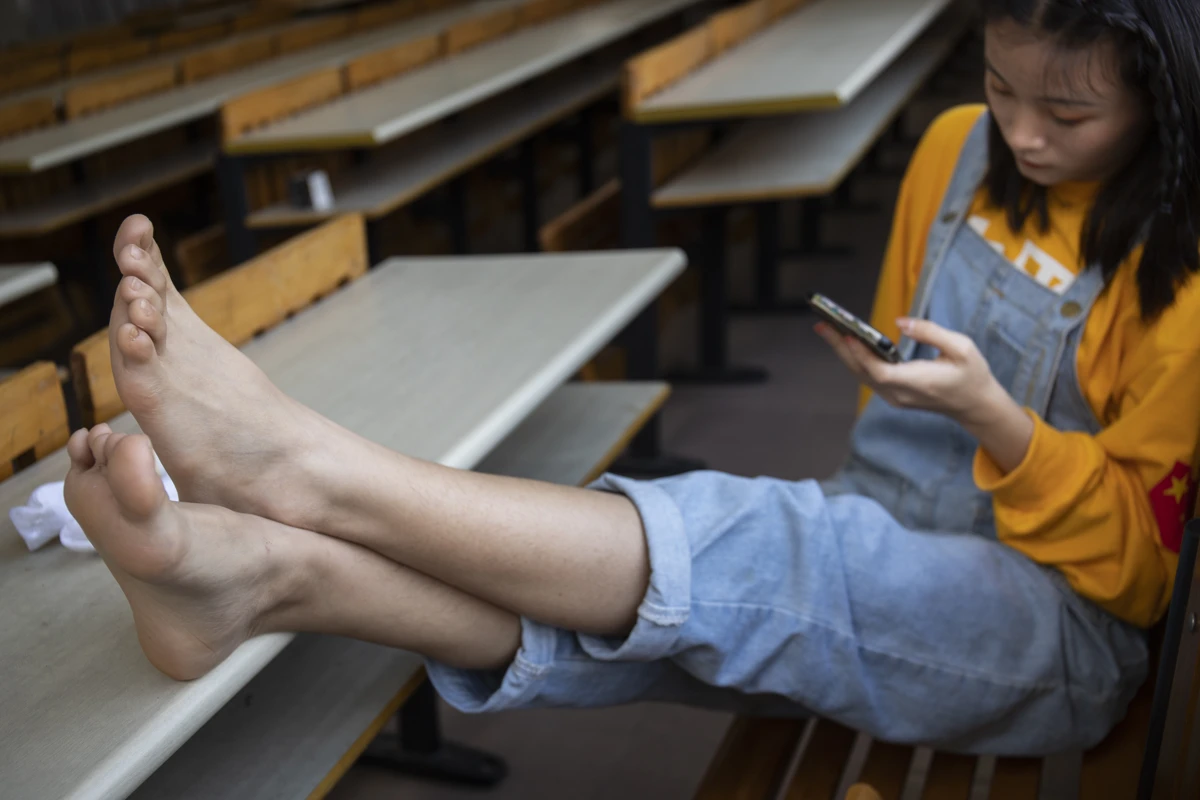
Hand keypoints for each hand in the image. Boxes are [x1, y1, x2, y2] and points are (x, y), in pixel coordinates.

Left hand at [815, 317, 1000, 424]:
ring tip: (827, 329)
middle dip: (841, 347)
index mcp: (918, 383)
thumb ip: (931, 333)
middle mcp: (900, 394)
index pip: (881, 372)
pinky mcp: (893, 395)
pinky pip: (868, 376)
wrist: (975, 405)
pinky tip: (846, 342)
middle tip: (822, 325)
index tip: (849, 335)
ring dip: (843, 352)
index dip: (863, 355)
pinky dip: (855, 358)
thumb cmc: (972, 374)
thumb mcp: (962, 348)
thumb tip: (901, 322)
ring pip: (861, 374)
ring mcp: (894, 397)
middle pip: (862, 372)